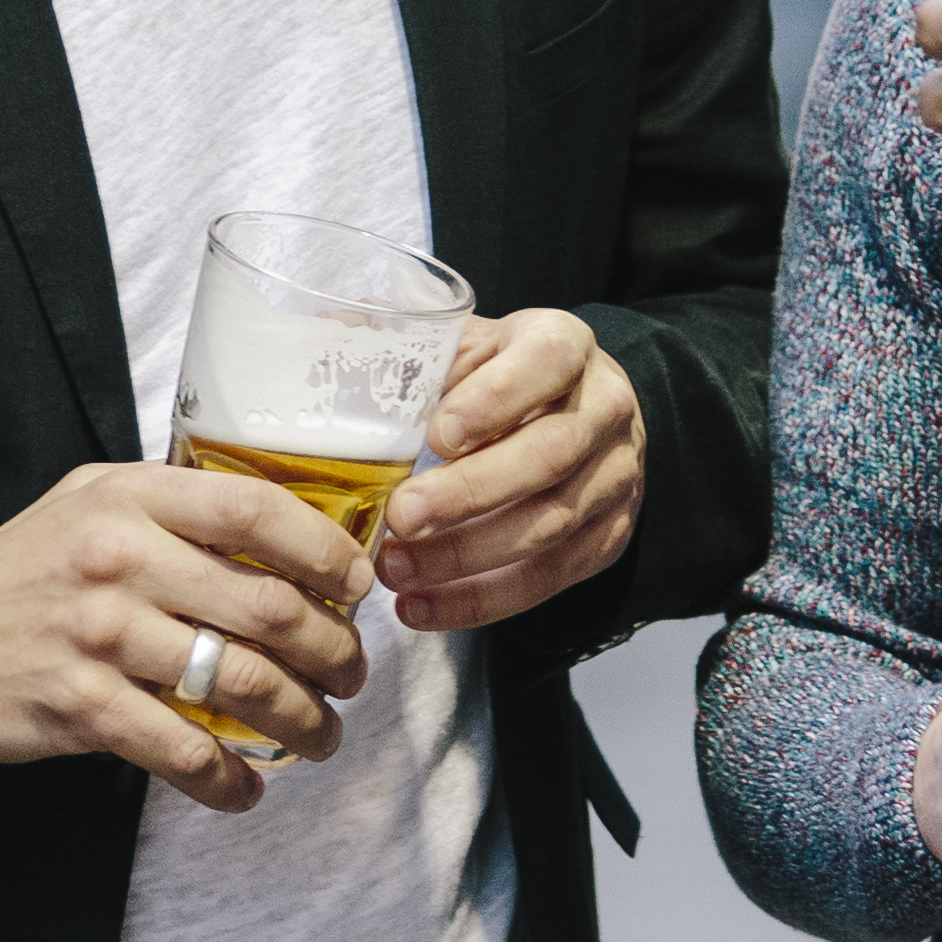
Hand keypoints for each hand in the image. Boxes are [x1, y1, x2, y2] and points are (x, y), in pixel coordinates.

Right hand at [0, 461, 375, 811]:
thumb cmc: (23, 568)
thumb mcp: (92, 502)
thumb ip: (175, 508)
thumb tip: (286, 534)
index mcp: (131, 498)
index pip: (256, 511)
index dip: (325, 552)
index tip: (357, 587)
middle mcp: (120, 559)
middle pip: (269, 607)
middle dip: (332, 653)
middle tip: (351, 676)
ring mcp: (101, 635)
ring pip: (240, 684)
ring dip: (300, 721)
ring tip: (318, 735)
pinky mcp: (82, 706)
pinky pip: (182, 750)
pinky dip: (226, 780)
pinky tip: (244, 787)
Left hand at [376, 308, 643, 630]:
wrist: (575, 409)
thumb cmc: (499, 376)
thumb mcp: (465, 344)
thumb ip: (408, 345)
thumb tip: (326, 335)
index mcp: (566, 345)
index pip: (546, 362)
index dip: (495, 400)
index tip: (437, 434)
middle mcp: (604, 409)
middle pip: (549, 456)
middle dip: (470, 494)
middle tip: (402, 516)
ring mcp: (614, 477)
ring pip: (551, 525)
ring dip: (466, 556)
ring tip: (396, 569)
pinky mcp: (607, 536)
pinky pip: (549, 578)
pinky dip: (481, 600)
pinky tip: (422, 607)